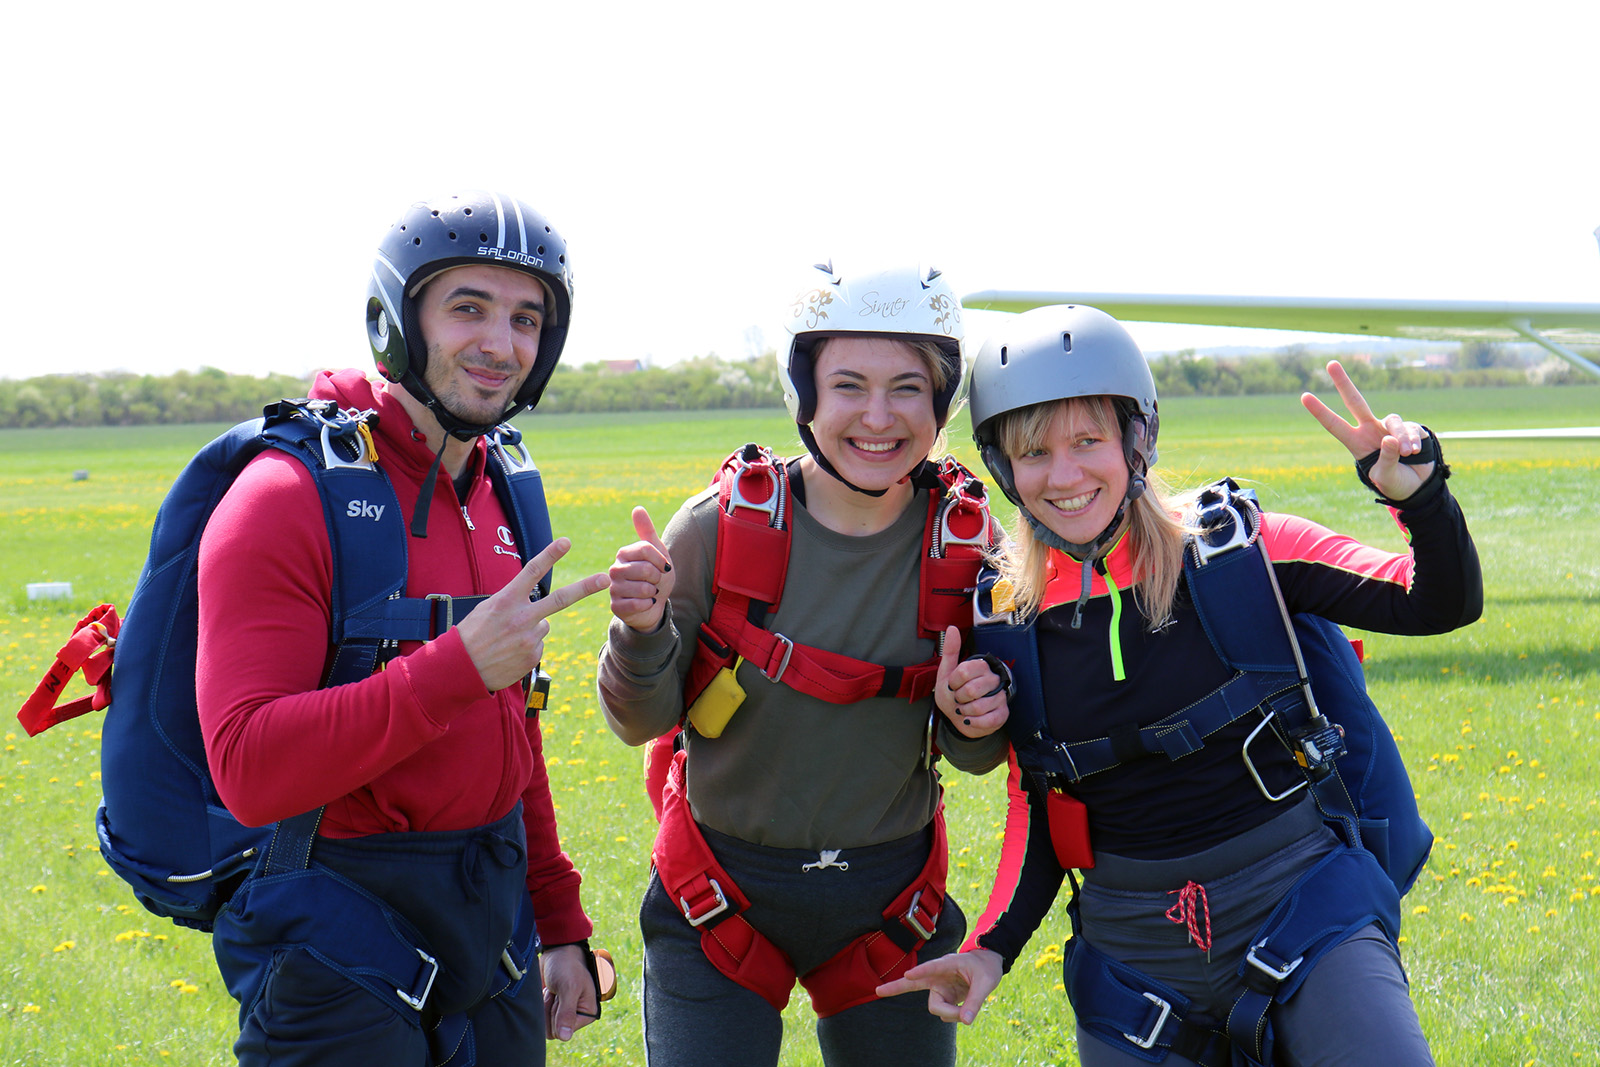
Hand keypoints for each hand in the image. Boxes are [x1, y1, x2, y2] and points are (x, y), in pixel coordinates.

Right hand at [456, 537, 609, 691]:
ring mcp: (530, 638)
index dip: (550, 555)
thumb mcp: (487, 609)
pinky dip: (528, 646)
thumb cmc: (471, 635)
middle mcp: (522, 617)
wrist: (461, 669)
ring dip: (531, 628)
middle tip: (605, 578)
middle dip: (586, 587)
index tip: (566, 542)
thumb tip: (535, 606)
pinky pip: (538, 644)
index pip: (532, 571)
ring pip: (543, 625)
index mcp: (507, 600)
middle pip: (561, 598)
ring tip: (508, 639)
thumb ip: (513, 602)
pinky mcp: (534, 655)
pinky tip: (510, 652)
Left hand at [541, 943, 597, 1040]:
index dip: (559, 1014)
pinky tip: (547, 992)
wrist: (556, 952)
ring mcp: (561, 1014)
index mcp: (586, 1013)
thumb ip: (567, 1013)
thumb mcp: (569, 988)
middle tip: (557, 991)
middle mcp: (575, 1017)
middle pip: (553, 1030)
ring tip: (553, 990)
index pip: (565, 1031)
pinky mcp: (550, 1010)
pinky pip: (539, 1018)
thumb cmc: (567, 966)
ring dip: (544, 1005)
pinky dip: (540, 1004)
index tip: (563, 996)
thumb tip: (565, 1037)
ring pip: (544, 1025)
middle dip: (551, 1009)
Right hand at [608, 506, 675, 632]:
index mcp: (624, 553)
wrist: (654, 603)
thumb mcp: (657, 552)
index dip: (661, 559)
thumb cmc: (656, 576)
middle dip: (658, 578)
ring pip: (643, 589)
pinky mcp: (615, 607)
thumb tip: (637, 508)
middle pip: (646, 569)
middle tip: (654, 582)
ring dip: (653, 592)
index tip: (665, 566)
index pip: (646, 548)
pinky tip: (645, 603)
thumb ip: (647, 531)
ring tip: (649, 592)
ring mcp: (613, 589)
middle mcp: (615, 569)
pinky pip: (638, 604)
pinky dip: (648, 604)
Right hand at [875, 948, 1003, 1024]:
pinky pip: (944, 1013)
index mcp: (948, 964)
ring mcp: (939, 987)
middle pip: (914, 984)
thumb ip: (975, 1001)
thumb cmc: (986, 968)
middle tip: (877, 991)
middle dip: (896, 988)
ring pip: (936, 1007)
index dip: (920, 971)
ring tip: (967, 1011)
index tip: (908, 974)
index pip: (932, 967)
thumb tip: (965, 1021)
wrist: (988, 966)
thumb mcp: (986, 983)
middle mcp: (938, 976)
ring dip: (950, 1014)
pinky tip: (964, 1010)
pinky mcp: (943, 997)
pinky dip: (954, 1016)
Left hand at [934, 626, 1008, 737]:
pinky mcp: (1002, 714)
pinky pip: (987, 720)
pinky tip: (970, 719)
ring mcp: (1000, 697)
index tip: (952, 686)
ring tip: (964, 709)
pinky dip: (973, 722)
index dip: (954, 682)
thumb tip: (952, 628)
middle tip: (959, 699)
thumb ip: (950, 651)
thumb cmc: (953, 695)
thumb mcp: (946, 673)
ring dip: (964, 712)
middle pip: (972, 689)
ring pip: (979, 706)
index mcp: (980, 667)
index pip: (965, 670)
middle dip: (959, 698)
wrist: (958, 718)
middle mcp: (993, 680)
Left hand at [1302, 361, 1433, 501]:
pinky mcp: (1411, 428)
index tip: (1304, 396)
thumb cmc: (1395, 483)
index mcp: (1356, 442)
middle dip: (1343, 382)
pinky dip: (1413, 440)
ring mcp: (1390, 428)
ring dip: (1401, 436)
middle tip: (1330, 363)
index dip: (1320, 411)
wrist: (1418, 487)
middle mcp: (1370, 430)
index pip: (1335, 425)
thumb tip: (1389, 438)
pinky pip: (1410, 429)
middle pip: (1355, 401)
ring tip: (1407, 453)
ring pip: (1393, 421)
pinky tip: (1414, 451)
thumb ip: (1386, 459)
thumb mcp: (1385, 477)